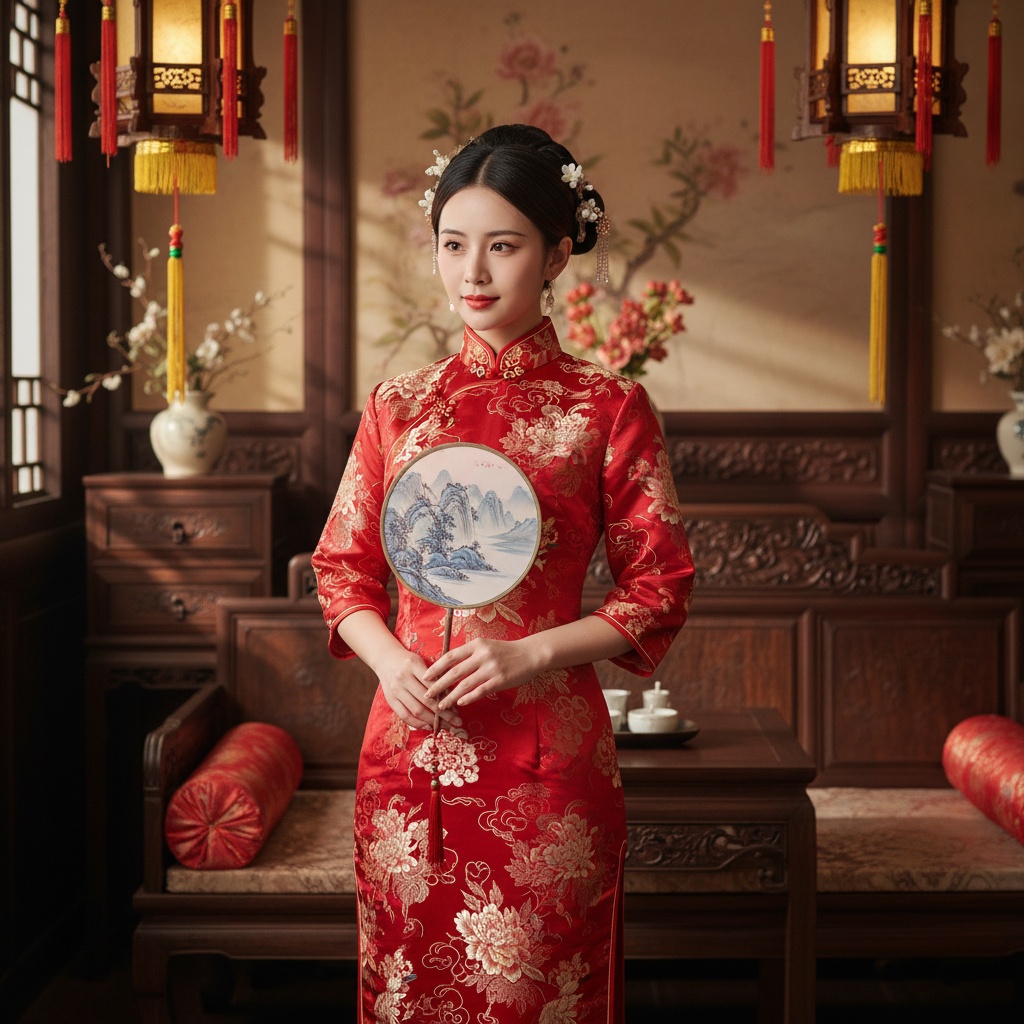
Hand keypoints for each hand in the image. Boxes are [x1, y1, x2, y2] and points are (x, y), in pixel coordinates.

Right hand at [376, 645, 463, 730]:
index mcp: (413, 665)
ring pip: (416, 710)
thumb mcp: (422, 662)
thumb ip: (435, 677)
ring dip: (432, 721)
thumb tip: (451, 697)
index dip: (446, 699)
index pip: (433, 686)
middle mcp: (403, 678)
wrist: (385, 658)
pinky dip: (418, 723)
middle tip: (457, 722)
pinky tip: (429, 726)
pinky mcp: (390, 700)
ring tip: (446, 726)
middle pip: (426, 701)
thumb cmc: (409, 661)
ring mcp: (395, 690)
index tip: (458, 709)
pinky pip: (405, 716)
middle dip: (443, 714)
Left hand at [422, 638, 537, 709]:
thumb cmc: (505, 651)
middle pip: (454, 672)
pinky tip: (460, 703)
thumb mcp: (486, 646)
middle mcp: (482, 655)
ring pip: (465, 684)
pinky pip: (480, 691)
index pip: (450, 656)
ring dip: (450, 696)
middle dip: (438, 684)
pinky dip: (468, 698)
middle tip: (427, 694)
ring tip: (441, 705)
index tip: (426, 677)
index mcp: (476, 644)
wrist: (530, 654)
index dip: (436, 667)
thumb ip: (469, 654)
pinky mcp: (500, 680)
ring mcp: (491, 668)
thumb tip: (448, 667)